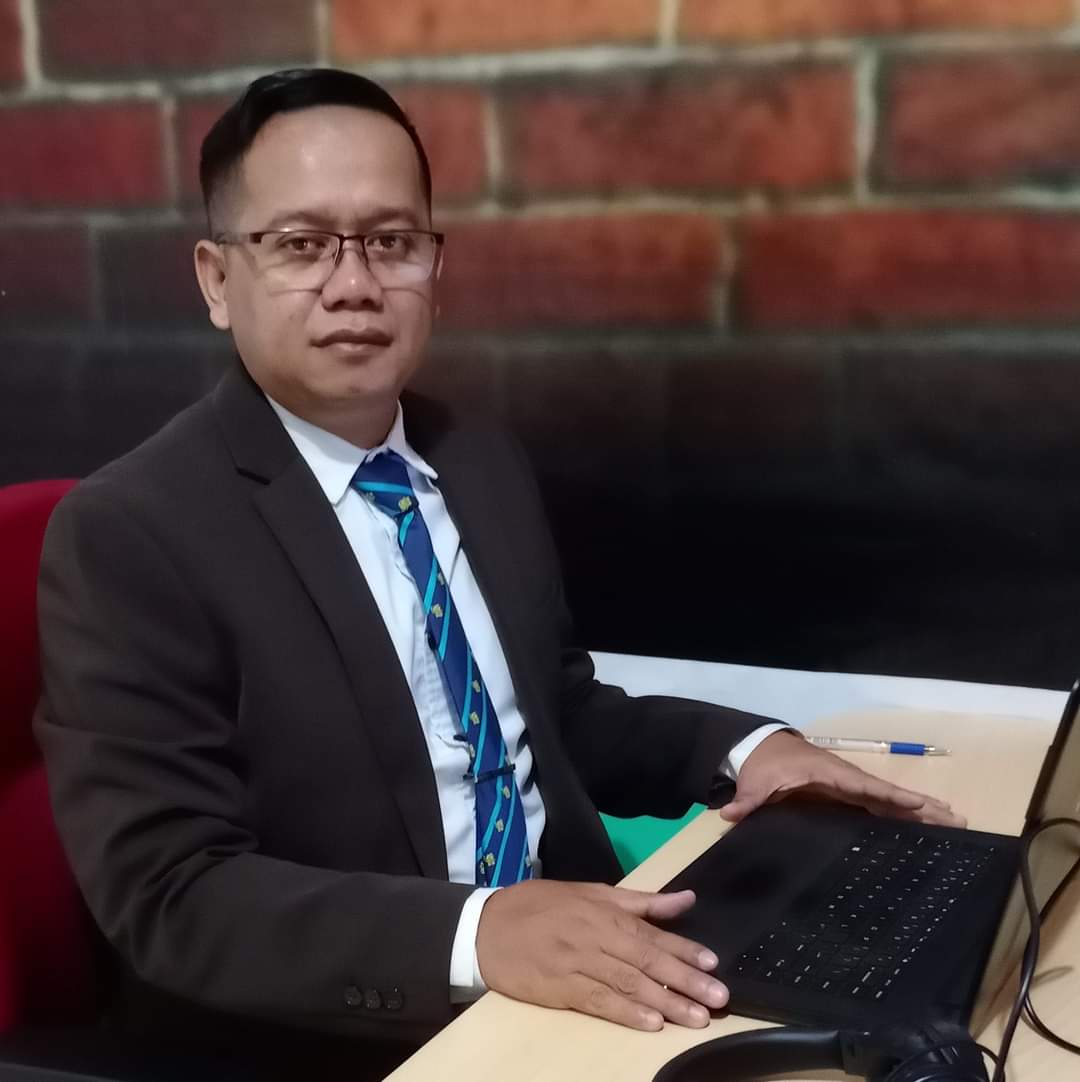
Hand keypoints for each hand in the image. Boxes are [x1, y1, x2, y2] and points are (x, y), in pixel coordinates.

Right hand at [475, 879, 727, 1030]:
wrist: (487, 927)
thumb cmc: (541, 906)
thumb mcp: (590, 892)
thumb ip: (640, 901)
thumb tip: (685, 899)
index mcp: (604, 912)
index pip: (652, 933)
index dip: (684, 949)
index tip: (713, 963)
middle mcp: (596, 937)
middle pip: (647, 962)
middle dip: (685, 980)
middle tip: (718, 998)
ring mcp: (579, 964)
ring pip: (629, 985)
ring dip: (665, 1003)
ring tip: (695, 1017)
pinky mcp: (562, 990)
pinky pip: (599, 1003)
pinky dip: (626, 1014)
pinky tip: (651, 1024)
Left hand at [720, 730, 964, 827]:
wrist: (760, 749)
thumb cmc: (762, 764)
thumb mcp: (754, 781)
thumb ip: (746, 799)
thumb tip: (730, 813)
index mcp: (828, 774)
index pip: (864, 786)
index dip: (891, 797)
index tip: (920, 805)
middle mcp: (846, 779)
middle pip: (888, 794)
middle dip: (921, 805)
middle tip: (958, 819)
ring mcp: (849, 788)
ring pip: (890, 801)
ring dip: (921, 811)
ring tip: (956, 822)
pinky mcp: (847, 797)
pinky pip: (880, 807)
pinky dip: (903, 815)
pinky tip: (924, 827)